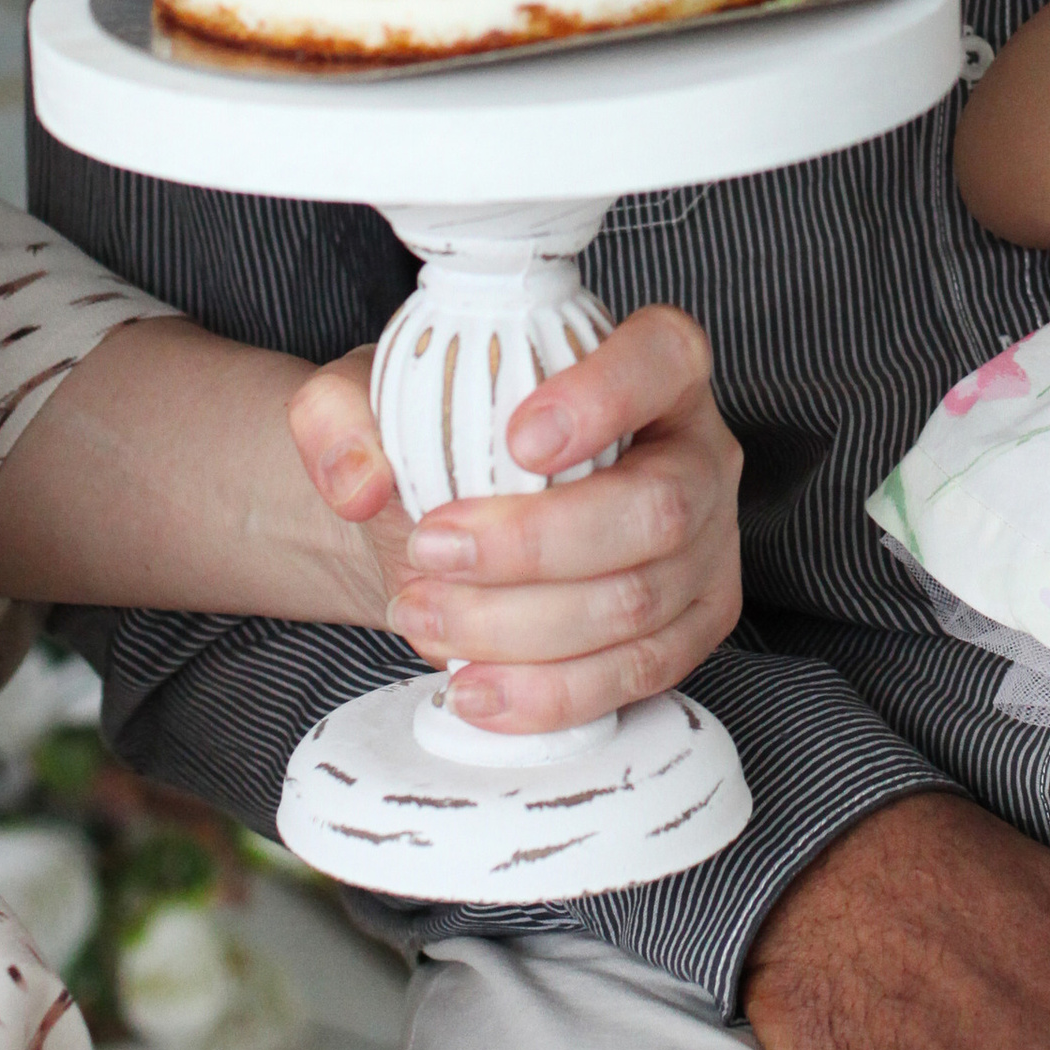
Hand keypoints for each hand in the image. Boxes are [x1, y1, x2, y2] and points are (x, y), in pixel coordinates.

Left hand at [287, 303, 742, 729]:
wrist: (454, 521)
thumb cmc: (443, 439)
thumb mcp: (374, 398)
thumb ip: (340, 416)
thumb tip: (360, 483)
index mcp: (654, 366)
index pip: (663, 356)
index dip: (607, 397)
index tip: (518, 440)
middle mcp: (699, 451)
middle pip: (657, 508)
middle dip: (533, 548)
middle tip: (429, 551)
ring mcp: (709, 544)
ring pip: (637, 602)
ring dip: (520, 627)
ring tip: (426, 617)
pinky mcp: (694, 622)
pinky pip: (638, 673)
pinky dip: (551, 692)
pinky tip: (476, 686)